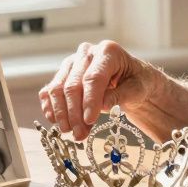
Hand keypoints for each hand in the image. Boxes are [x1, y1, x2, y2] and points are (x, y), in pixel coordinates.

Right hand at [38, 40, 160, 139]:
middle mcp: (86, 53)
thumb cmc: (137, 83)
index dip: (90, 100)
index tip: (89, 120)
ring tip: (72, 133)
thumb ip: (120, 95)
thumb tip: (101, 105)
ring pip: (57, 89)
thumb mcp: (137, 89)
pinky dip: (51, 108)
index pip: (94, 77)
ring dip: (62, 114)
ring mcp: (72, 63)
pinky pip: (49, 91)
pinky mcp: (63, 75)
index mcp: (108, 51)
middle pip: (73, 84)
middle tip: (79, 135)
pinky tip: (56, 122)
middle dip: (74, 113)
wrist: (131, 81)